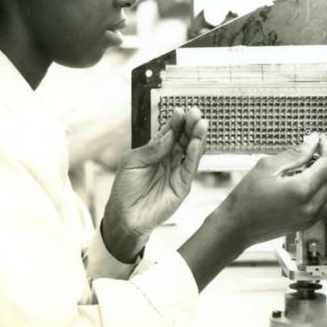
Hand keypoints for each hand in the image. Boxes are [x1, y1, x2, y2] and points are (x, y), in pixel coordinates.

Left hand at [101, 107, 207, 261]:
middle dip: (190, 125)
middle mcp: (169, 159)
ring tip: (201, 124)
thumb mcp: (133, 162)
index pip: (170, 133)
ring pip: (190, 152)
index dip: (176, 122)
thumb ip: (152, 149)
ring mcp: (177, 172)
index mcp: (156, 151)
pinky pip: (190, 168)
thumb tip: (169, 134)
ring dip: (197, 137)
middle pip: (183, 139)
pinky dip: (194, 155)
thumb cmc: (125, 189)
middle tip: (196, 113)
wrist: (125, 216)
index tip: (180, 110)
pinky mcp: (182, 186)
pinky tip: (196, 143)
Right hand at [214, 132, 326, 253]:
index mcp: (302, 190)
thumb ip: (295, 153)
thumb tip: (312, 142)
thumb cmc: (247, 198)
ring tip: (317, 166)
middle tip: (316, 149)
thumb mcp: (267, 167)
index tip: (319, 139)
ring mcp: (313, 216)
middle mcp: (312, 205)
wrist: (239, 225)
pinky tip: (313, 182)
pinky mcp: (311, 222)